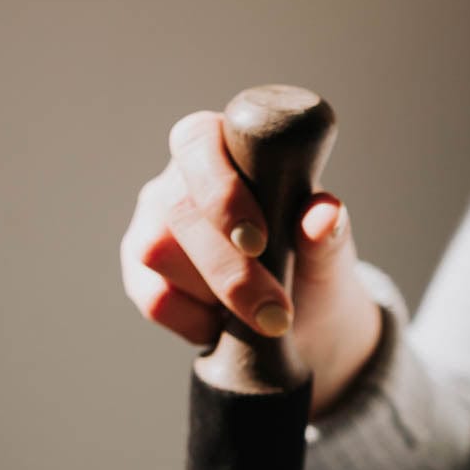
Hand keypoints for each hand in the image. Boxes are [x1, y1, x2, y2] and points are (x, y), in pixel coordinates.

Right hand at [119, 110, 382, 416]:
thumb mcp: (328, 254)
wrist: (305, 328)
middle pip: (179, 208)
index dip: (221, 190)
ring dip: (214, 294)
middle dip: (229, 268)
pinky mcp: (141, 276)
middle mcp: (180, 181)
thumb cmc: (312, 270)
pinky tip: (224, 325)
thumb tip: (324, 216)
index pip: (198, 141)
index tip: (259, 240)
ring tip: (257, 314)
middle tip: (276, 313)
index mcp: (225, 149)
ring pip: (157, 252)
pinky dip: (195, 320)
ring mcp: (153, 226)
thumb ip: (327, 232)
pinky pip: (154, 296)